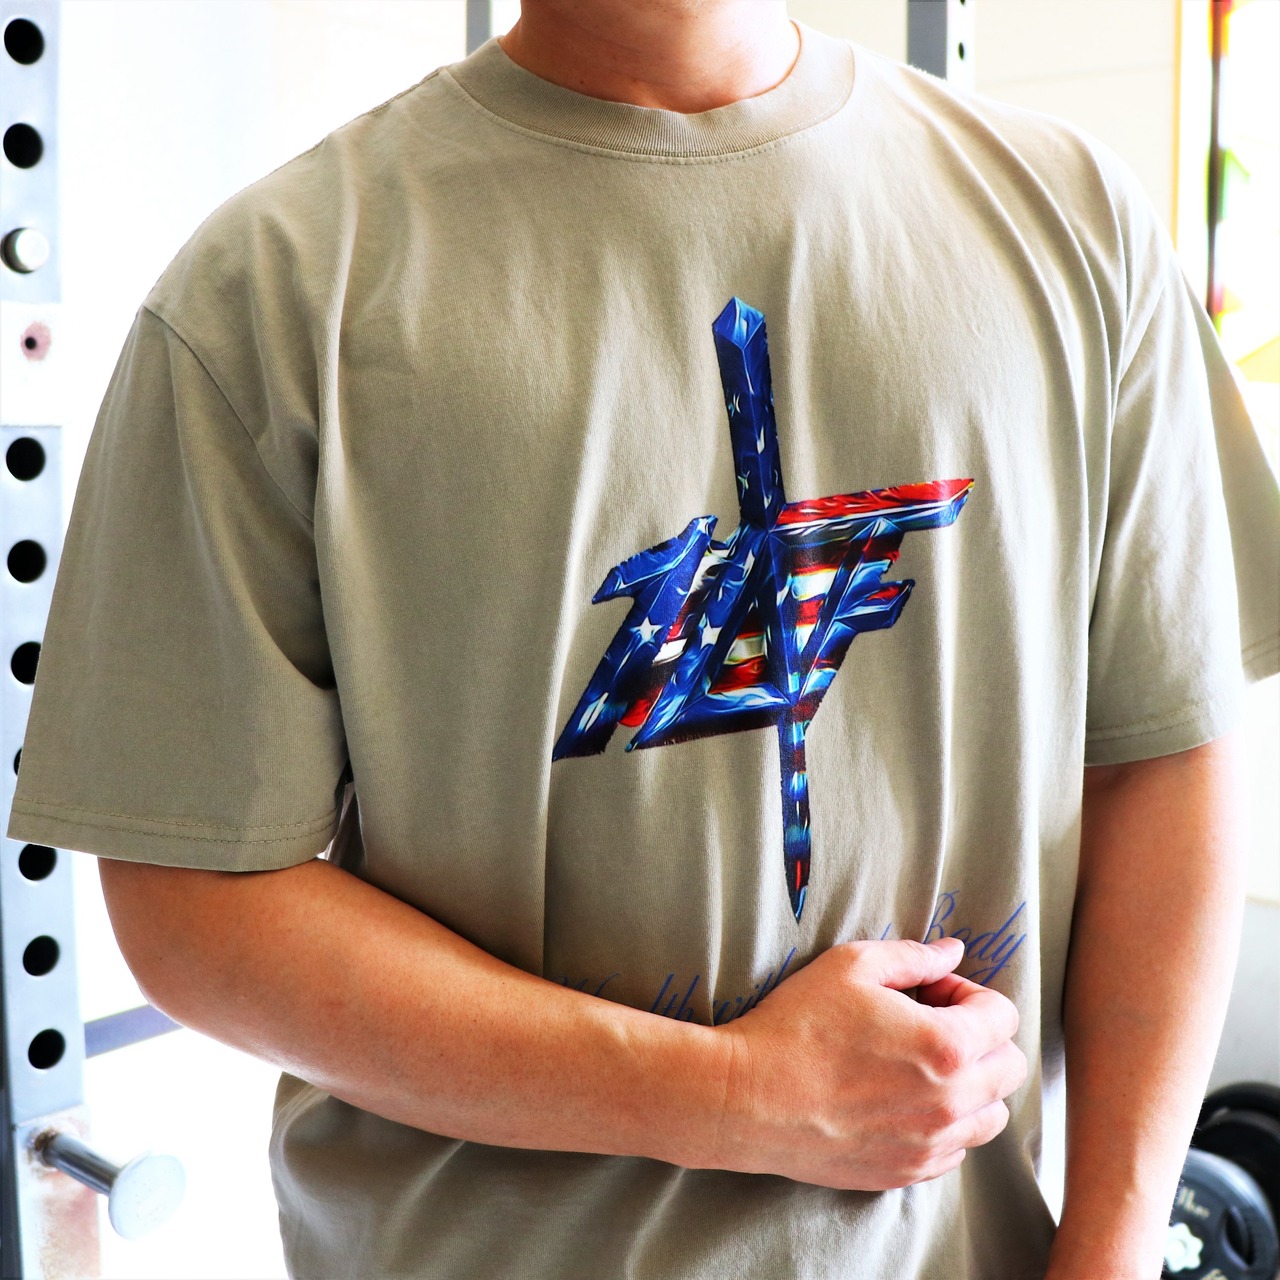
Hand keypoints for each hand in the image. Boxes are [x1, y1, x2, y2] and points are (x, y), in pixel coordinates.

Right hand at [711, 937, 1026, 1189]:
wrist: (748, 1097)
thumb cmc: (796, 1025)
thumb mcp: (851, 966)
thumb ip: (914, 956)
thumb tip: (951, 952)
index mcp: (947, 1046)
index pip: (1004, 1016)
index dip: (969, 993)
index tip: (931, 991)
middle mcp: (951, 1103)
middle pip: (1010, 1068)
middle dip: (982, 1037)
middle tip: (931, 1023)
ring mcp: (931, 1145)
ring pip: (991, 1116)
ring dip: (972, 1085)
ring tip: (920, 1065)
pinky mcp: (907, 1172)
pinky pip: (956, 1150)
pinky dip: (944, 1123)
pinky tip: (900, 1099)